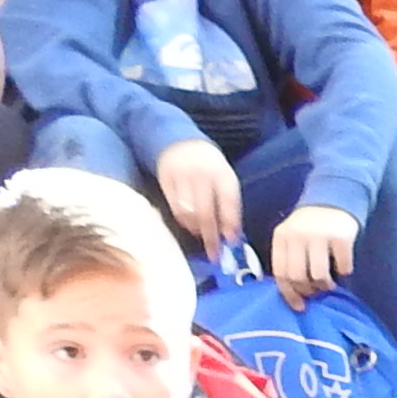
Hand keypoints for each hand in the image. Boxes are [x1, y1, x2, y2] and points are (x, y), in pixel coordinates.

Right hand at [155, 139, 245, 253]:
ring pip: (188, 213)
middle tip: (215, 254)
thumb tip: (231, 236)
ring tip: (203, 235)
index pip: (228, 202)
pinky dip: (184, 222)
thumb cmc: (210, 168)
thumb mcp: (225, 179)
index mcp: (221, 173)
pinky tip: (190, 225)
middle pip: (205, 212)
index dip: (230, 224)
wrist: (182, 143)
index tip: (232, 242)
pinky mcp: (165, 180)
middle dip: (211, 236)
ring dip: (197, 230)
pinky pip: (174, 209)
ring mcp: (181, 176)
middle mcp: (201, 174)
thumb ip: (229, 205)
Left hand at [270, 202, 359, 299]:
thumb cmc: (309, 229)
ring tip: (329, 282)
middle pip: (298, 277)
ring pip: (319, 276)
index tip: (299, 306)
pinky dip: (344, 271)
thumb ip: (289, 261)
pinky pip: (343, 267)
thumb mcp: (292, 239)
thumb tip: (294, 296)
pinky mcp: (341, 237)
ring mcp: (319, 235)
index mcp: (281, 236)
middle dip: (308, 290)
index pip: (280, 272)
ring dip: (325, 285)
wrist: (332, 201)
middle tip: (316, 291)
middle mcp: (297, 234)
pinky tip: (342, 265)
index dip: (289, 293)